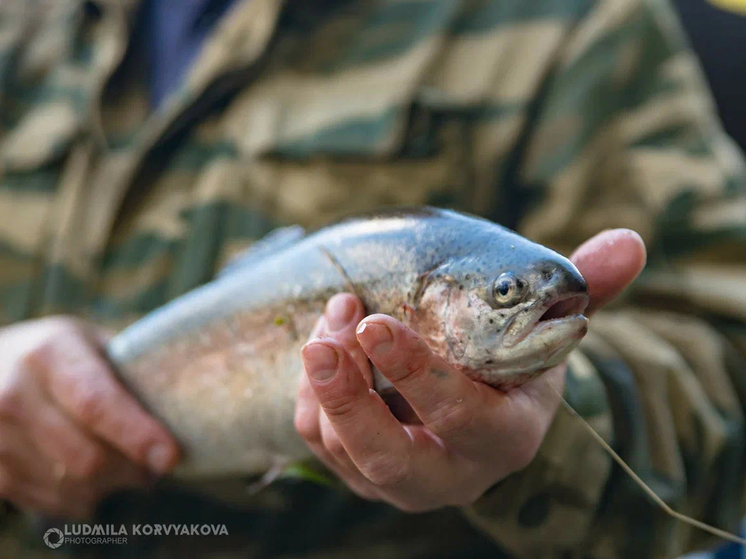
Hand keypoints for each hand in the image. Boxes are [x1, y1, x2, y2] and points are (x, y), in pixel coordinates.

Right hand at [0, 317, 179, 518]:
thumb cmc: (59, 356)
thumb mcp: (92, 343)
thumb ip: (133, 369)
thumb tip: (198, 395)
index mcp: (50, 353)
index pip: (96, 403)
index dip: (136, 434)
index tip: (170, 456)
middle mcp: (13, 393)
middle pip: (86, 457)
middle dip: (133, 469)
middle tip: (157, 463)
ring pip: (70, 487)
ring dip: (111, 487)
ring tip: (127, 467)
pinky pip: (49, 503)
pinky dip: (83, 498)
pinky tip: (93, 478)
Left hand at [295, 229, 645, 510]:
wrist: (474, 394)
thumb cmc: (509, 355)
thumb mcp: (544, 325)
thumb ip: (584, 286)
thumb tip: (631, 241)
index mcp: (507, 435)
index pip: (465, 419)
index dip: (420, 376)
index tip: (376, 323)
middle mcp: (455, 472)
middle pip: (392, 458)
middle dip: (349, 399)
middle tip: (324, 340)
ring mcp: (404, 479)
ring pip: (345, 450)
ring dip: (325, 381)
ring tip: (333, 316)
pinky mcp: (363, 475)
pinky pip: (320, 443)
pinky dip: (312, 393)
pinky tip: (329, 346)